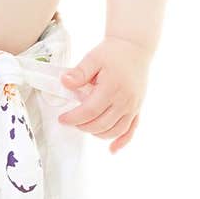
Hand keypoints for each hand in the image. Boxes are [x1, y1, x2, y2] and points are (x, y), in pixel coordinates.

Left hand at [58, 36, 150, 154]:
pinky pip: (131, 130)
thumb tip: (64, 83)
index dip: (74, 118)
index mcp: (112, 88)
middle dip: (82, 126)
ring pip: (115, 130)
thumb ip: (79, 72)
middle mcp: (125, 100)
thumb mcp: (93, 58)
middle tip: (71, 121)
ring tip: (85, 126)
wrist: (135, 48)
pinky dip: (122, 141)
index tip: (62, 119)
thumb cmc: (112, 52)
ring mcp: (133, 106)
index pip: (90, 111)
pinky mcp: (138, 108)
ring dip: (97, 133)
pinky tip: (112, 150)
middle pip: (101, 124)